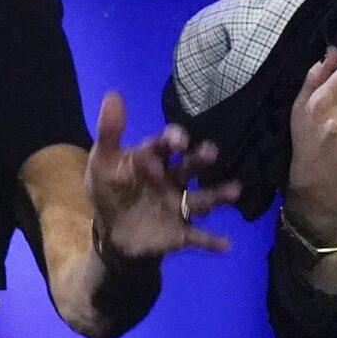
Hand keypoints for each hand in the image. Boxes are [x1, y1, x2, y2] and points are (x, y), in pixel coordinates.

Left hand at [83, 91, 236, 260]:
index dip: (172, 140)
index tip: (176, 141)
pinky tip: (226, 243)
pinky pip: (198, 237)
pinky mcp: (180, 233)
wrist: (112, 233)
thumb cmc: (110, 192)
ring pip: (201, 198)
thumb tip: (114, 94)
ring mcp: (178, 206)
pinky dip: (211, 240)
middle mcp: (172, 180)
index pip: (165, 145)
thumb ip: (109, 132)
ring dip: (218, 194)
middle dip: (199, 159)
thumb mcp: (102, 163)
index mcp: (153, 160)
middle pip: (189, 167)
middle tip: (209, 152)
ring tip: (234, 190)